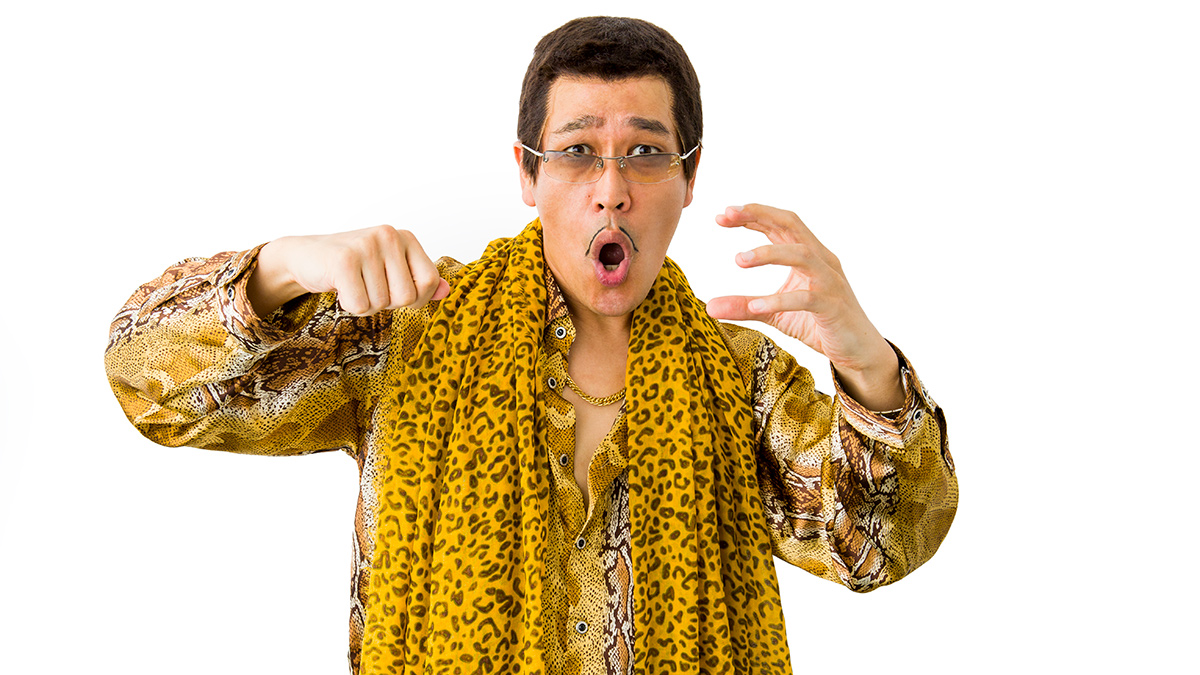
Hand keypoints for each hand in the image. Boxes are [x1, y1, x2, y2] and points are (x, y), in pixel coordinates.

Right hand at [248, 225, 450, 316]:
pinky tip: (340, 287)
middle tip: (367, 286)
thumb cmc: (354, 266)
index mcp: (405, 237)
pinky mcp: (344, 261)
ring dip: (365, 304)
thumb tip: (447, 291)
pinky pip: (360, 306)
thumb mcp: (390, 269)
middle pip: (407, 297)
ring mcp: (366, 245)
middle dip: (386, 303)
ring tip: (352, 284)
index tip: (394, 291)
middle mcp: (388, 235)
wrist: (306, 256)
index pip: (429, 281)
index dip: (415, 298)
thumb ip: (419, 280)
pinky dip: (349, 306)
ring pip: (381, 304)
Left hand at [706, 204, 902, 407]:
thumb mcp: (774, 314)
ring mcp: (829, 282)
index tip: (723, 214)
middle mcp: (821, 261)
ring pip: (801, 254)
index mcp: (808, 255)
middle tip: (727, 215)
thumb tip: (709, 307)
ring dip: (768, 253)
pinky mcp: (833, 306)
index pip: (780, 224)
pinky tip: (755, 305)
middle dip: (759, 215)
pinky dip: (780, 299)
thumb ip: (745, 307)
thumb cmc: (818, 324)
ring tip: (738, 260)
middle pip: (792, 224)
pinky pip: (806, 298)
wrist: (857, 350)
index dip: (753, 214)